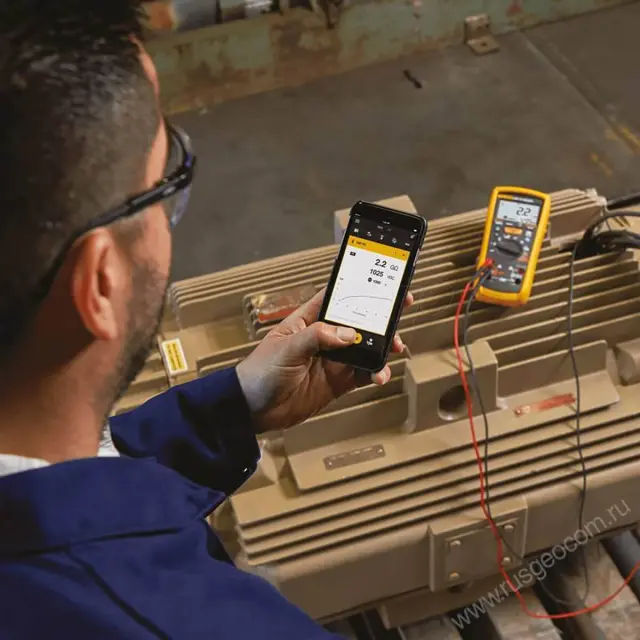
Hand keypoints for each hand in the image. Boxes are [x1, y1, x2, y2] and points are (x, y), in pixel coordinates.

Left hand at [236, 288, 412, 432]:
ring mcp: (332, 361)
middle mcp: (323, 338)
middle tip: (401, 310)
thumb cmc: (259, 372)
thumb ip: (317, 337)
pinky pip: (361, 374)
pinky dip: (374, 373)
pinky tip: (379, 375)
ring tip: (394, 348)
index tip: (380, 283)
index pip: (336, 298)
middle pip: (358, 322)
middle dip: (380, 318)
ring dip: (382, 348)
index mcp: (308, 321)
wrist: (252, 410)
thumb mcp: (286, 348)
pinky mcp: (336, 382)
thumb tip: (348, 333)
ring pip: (365, 348)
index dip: (357, 289)